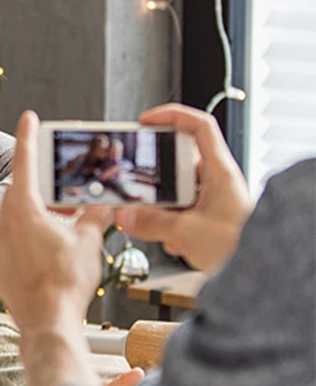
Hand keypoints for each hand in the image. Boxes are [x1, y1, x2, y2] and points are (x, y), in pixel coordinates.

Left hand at [0, 111, 111, 333]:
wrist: (47, 322)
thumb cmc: (65, 282)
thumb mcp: (87, 241)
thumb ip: (93, 217)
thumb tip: (102, 207)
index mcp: (26, 209)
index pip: (26, 163)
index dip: (29, 138)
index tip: (29, 118)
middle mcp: (9, 223)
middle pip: (22, 190)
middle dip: (41, 181)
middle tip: (60, 180)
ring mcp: (5, 245)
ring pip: (20, 216)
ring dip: (39, 209)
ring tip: (64, 214)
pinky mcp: (7, 266)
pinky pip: (19, 239)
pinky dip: (35, 233)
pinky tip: (54, 244)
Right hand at [113, 104, 252, 271]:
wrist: (259, 270)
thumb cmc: (241, 246)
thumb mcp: (188, 232)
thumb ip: (151, 223)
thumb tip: (126, 215)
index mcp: (219, 171)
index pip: (199, 126)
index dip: (172, 116)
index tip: (147, 121)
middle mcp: (217, 181)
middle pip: (177, 163)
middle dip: (157, 182)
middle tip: (141, 190)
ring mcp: (213, 199)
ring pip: (177, 192)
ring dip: (164, 210)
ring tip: (162, 227)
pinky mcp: (208, 217)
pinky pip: (182, 212)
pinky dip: (171, 225)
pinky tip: (173, 241)